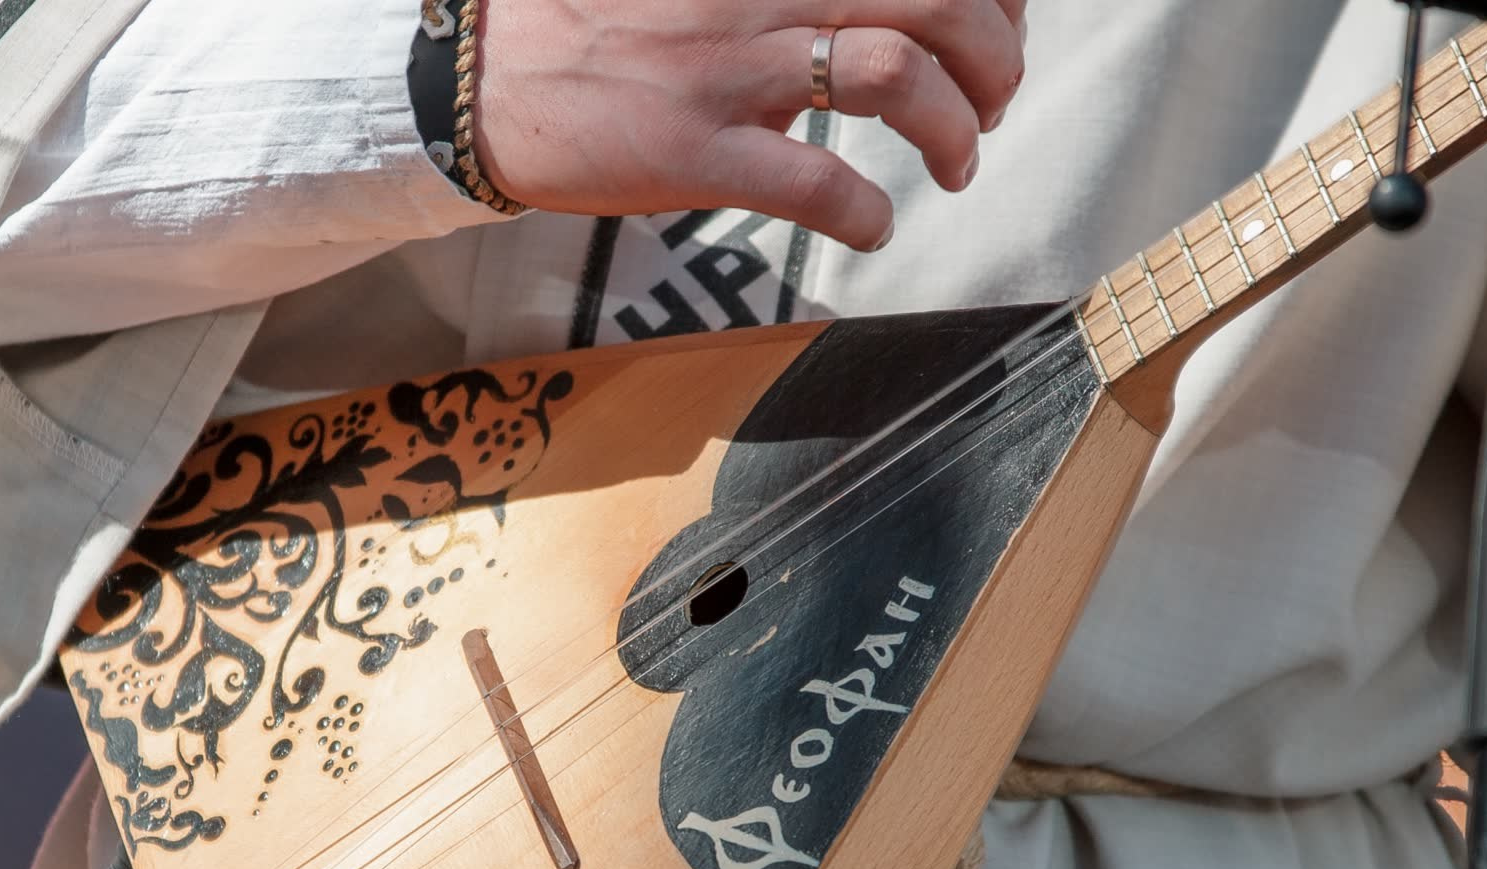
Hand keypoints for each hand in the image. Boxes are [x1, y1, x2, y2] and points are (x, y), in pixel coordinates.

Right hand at [474, 0, 1026, 252]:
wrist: (487, 74)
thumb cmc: (600, 27)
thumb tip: (879, 18)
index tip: (999, 25)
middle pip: (937, 3)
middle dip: (994, 61)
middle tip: (993, 104)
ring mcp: (731, 72)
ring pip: (897, 78)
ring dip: (956, 131)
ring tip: (957, 165)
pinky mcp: (696, 153)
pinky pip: (818, 184)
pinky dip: (869, 215)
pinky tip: (873, 229)